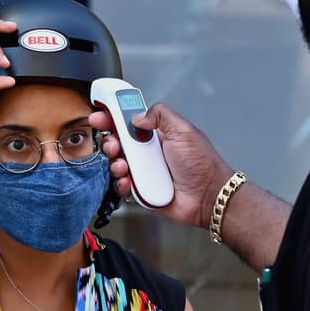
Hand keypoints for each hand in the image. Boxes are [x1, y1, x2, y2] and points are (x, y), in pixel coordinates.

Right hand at [88, 102, 233, 228]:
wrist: (208, 195)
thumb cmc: (202, 165)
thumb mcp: (183, 130)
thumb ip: (161, 115)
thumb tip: (138, 116)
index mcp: (159, 135)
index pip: (131, 121)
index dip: (114, 117)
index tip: (101, 114)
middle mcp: (150, 152)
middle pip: (119, 142)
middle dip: (110, 140)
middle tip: (113, 143)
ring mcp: (146, 171)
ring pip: (118, 163)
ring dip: (115, 162)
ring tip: (124, 164)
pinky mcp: (143, 190)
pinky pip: (123, 185)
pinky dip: (121, 182)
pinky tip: (129, 180)